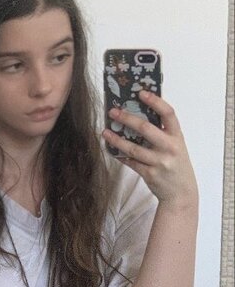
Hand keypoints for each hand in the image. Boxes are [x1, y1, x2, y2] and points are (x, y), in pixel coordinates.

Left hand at [101, 91, 198, 208]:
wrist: (181, 193)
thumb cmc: (176, 164)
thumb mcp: (176, 146)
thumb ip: (163, 132)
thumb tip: (139, 113)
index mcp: (177, 137)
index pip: (168, 114)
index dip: (155, 102)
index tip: (141, 93)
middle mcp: (170, 148)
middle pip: (146, 129)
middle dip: (127, 119)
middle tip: (113, 112)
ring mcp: (159, 162)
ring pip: (133, 148)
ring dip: (117, 140)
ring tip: (105, 132)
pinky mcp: (149, 174)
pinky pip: (130, 162)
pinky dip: (119, 155)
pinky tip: (110, 149)